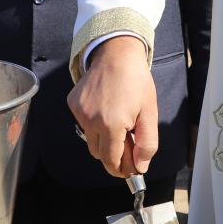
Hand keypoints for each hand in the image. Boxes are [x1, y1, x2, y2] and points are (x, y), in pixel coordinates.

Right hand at [69, 36, 156, 177]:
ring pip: (90, 140)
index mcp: (111, 125)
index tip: (130, 170)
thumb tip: (140, 166)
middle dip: (114, 155)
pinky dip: (94, 124)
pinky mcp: (73, 104)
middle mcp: (91, 121)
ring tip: (119, 124)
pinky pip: (83, 124)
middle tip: (129, 146)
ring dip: (104, 139)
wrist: (116, 53)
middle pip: (99, 154)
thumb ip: (147, 143)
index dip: (121, 169)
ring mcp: (79, 112)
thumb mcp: (150, 112)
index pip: (112, 161)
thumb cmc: (136, 81)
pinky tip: (106, 109)